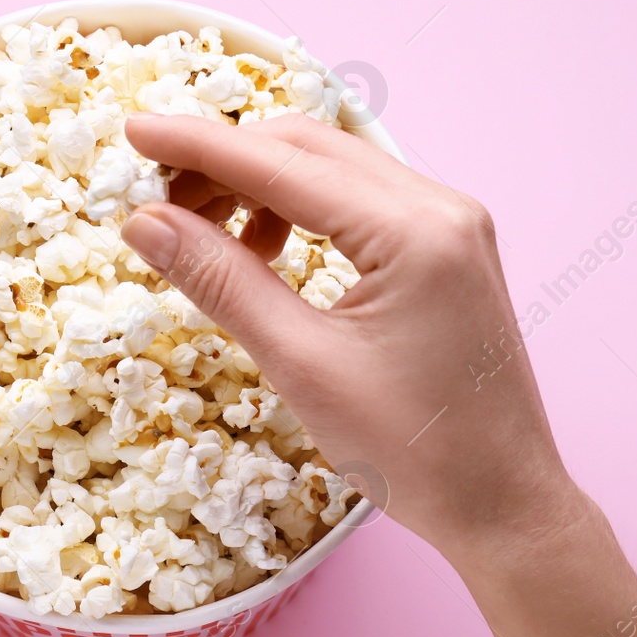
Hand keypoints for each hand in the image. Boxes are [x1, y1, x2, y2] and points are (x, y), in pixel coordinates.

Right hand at [119, 112, 588, 565]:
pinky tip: (263, 254)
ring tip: (205, 238)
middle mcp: (441, 206)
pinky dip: (299, 211)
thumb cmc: (414, 452)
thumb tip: (144, 223)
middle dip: (224, 163)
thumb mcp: (302, 365)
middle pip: (308, 147)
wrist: (504, 506)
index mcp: (415, 230)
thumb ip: (222, 281)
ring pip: (332, 169)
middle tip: (155, 200)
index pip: (283, 162)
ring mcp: (451, 224)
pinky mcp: (448, 249)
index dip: (198, 145)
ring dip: (259, 186)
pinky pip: (358, 202)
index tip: (132, 130)